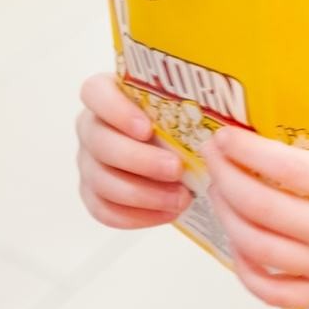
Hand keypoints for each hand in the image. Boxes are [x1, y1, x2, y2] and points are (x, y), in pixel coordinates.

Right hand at [75, 72, 192, 229]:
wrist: (176, 151)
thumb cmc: (178, 120)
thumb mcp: (182, 102)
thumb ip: (189, 100)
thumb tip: (220, 107)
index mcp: (106, 95)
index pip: (95, 93)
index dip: (117, 111)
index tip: (146, 128)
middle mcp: (92, 127)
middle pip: (100, 142)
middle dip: (139, 160)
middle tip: (176, 170)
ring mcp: (88, 162)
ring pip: (100, 180)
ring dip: (142, 194)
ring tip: (180, 198)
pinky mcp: (93, 194)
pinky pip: (104, 210)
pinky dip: (136, 216)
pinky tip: (166, 213)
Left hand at [202, 84, 308, 308]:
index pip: (284, 167)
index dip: (245, 148)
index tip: (224, 132)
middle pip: (259, 206)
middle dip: (225, 176)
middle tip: (212, 155)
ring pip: (257, 248)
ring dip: (228, 217)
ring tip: (221, 191)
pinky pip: (273, 291)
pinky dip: (246, 271)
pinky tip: (241, 244)